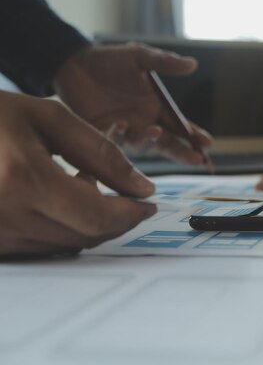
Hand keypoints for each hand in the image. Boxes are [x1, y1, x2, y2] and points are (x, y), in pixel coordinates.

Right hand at [0, 91, 156, 258]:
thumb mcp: (48, 118)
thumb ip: (101, 153)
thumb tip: (142, 187)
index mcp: (22, 181)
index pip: (97, 217)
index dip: (130, 214)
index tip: (148, 203)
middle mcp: (5, 216)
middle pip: (84, 236)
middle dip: (115, 219)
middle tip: (126, 195)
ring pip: (64, 244)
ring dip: (89, 223)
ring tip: (87, 187)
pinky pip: (39, 246)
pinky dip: (63, 227)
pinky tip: (60, 198)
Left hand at [53, 43, 212, 164]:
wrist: (73, 63)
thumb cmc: (109, 60)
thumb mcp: (139, 56)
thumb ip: (165, 62)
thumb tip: (193, 64)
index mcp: (157, 107)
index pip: (181, 126)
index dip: (195, 135)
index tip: (207, 143)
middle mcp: (145, 123)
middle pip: (168, 143)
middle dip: (182, 152)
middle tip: (196, 159)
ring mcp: (125, 130)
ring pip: (143, 145)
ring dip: (150, 140)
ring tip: (154, 130)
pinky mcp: (103, 133)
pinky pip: (114, 140)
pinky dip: (120, 134)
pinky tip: (123, 124)